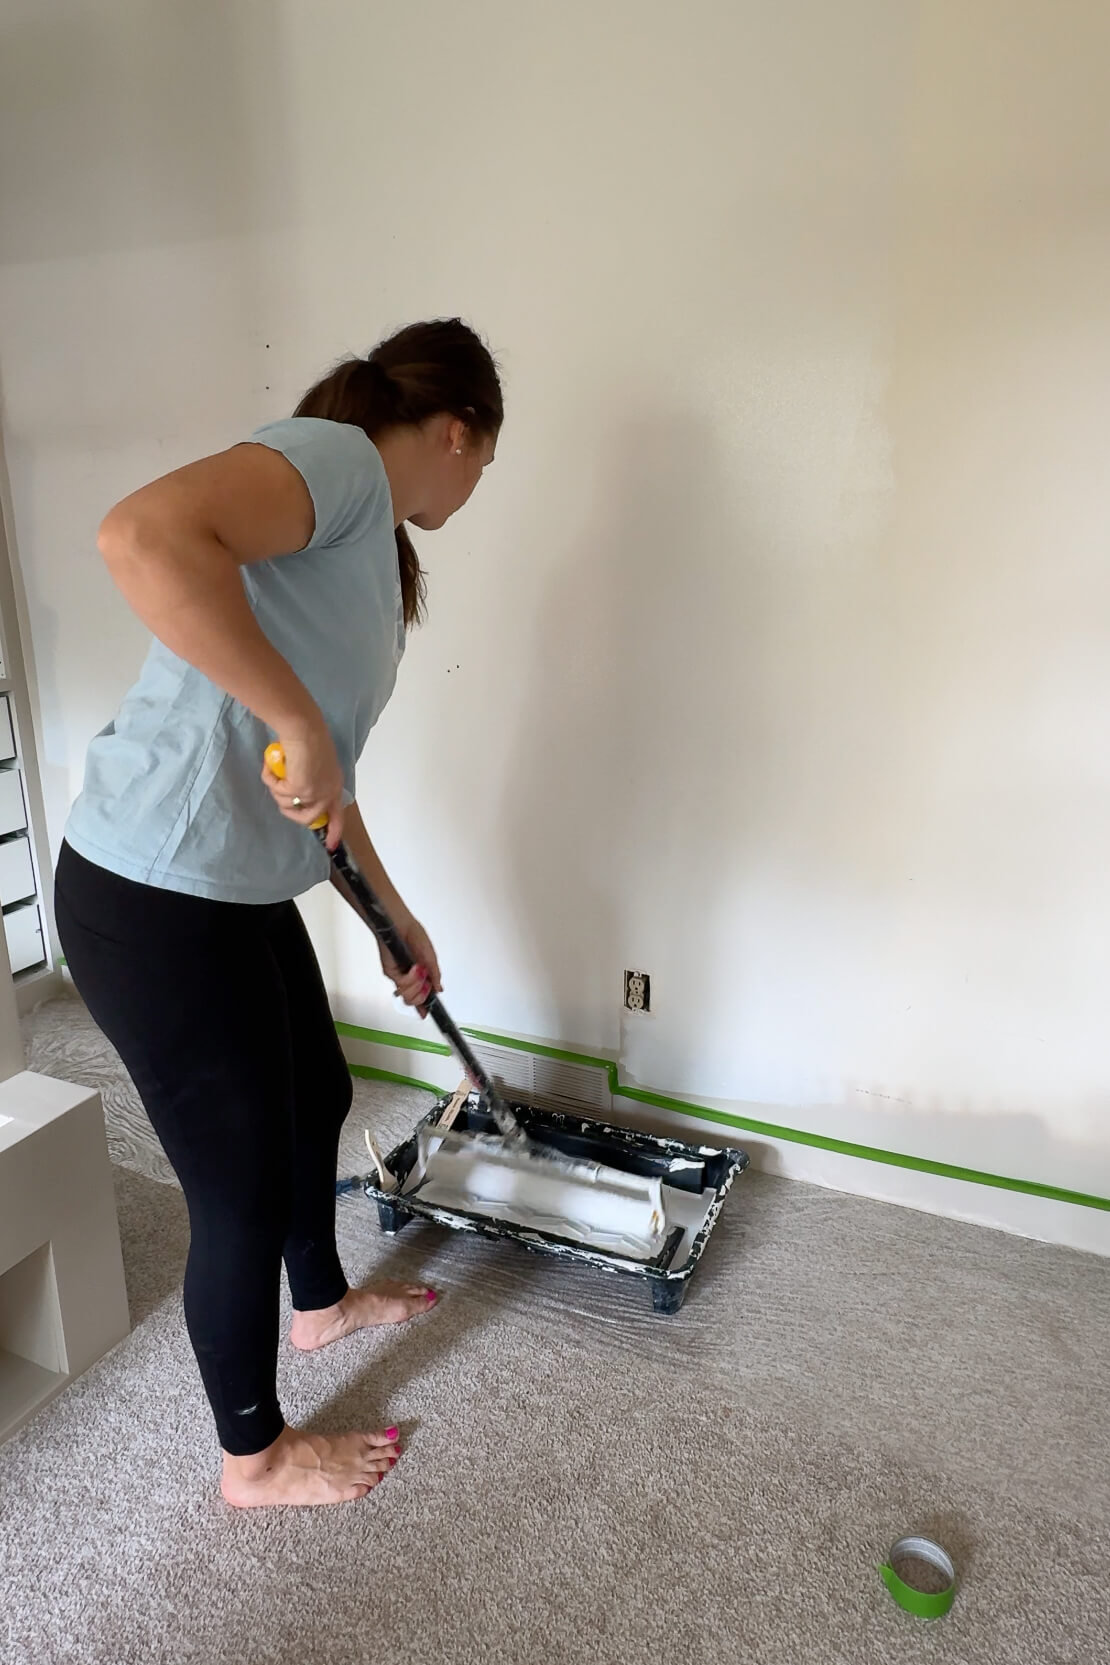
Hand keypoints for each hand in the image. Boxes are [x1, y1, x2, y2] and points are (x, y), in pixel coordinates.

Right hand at [261, 724, 344, 849]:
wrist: (303, 728)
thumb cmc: (309, 737)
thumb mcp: (316, 763)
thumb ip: (312, 778)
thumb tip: (297, 791)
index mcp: (334, 785)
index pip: (338, 815)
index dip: (334, 831)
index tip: (330, 846)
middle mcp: (327, 792)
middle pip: (308, 817)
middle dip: (290, 811)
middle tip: (280, 793)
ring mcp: (314, 792)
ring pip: (287, 804)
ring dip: (277, 789)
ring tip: (276, 770)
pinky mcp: (299, 789)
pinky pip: (277, 791)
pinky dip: (270, 779)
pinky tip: (272, 765)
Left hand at [381, 917, 441, 1016]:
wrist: (401, 925)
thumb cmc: (414, 935)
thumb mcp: (430, 956)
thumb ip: (435, 974)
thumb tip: (439, 989)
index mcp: (420, 975)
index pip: (421, 996)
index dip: (424, 1007)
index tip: (427, 1013)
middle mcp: (408, 978)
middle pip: (413, 1001)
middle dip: (422, 996)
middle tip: (425, 984)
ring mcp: (399, 976)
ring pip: (407, 996)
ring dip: (416, 986)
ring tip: (420, 971)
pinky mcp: (391, 972)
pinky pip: (401, 984)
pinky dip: (410, 978)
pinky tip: (415, 968)